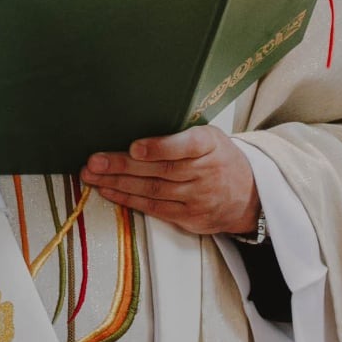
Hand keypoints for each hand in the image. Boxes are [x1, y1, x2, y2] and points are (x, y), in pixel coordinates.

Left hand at [82, 126, 259, 236]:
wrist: (249, 196)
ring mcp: (197, 197)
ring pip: (151, 190)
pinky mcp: (189, 217)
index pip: (186, 145)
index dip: (159, 147)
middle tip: (95, 161)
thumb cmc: (220, 158)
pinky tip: (109, 191)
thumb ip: (182, 134)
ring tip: (92, 175)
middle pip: (159, 170)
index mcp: (210, 144)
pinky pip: (153, 207)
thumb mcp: (211, 137)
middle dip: (122, 165)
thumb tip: (138, 124)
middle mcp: (205, 172)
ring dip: (118, 183)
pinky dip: (128, 200)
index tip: (135, 146)